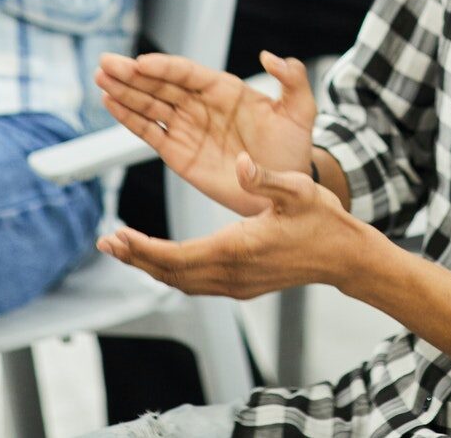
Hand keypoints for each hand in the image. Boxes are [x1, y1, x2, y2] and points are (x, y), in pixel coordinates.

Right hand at [95, 50, 316, 217]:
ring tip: (101, 79)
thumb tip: (271, 56)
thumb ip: (292, 80)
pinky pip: (150, 133)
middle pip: (161, 85)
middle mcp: (201, 105)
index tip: (141, 63)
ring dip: (124, 93)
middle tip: (105, 63)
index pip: (188, 73)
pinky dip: (130, 119)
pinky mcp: (179, 154)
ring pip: (150, 106)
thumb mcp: (300, 110)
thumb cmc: (293, 147)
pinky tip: (111, 105)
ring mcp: (188, 128)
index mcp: (225, 90)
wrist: (284, 187)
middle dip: (132, 75)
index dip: (164, 68)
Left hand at [98, 152, 370, 298]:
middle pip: (170, 274)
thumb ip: (265, 178)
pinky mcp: (239, 286)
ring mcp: (235, 284)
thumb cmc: (322, 220)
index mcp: (238, 248)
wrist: (343, 256)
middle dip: (136, 258)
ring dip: (150, 266)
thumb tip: (239, 164)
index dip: (143, 248)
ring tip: (123, 248)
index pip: (177, 256)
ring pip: (180, 282)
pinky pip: (195, 283)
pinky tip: (160, 257)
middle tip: (107, 242)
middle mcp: (232, 274)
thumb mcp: (298, 190)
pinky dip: (171, 270)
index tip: (118, 235)